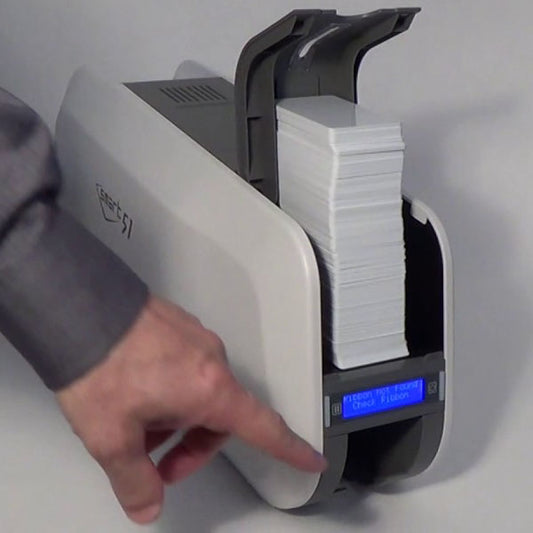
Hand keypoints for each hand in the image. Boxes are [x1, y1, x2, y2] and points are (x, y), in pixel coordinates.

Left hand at [56, 295, 326, 523]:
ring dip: (177, 417)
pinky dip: (170, 390)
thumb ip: (135, 479)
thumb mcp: (112, 436)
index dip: (291, 448)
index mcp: (208, 387)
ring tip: (137, 425)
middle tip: (158, 463)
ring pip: (201, 392)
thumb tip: (147, 502)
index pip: (263, 427)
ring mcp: (196, 340)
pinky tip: (137, 394)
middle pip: (222, 416)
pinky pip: (188, 368)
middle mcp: (211, 359)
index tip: (310, 458)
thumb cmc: (99, 360)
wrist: (79, 307)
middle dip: (193, 446)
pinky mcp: (180, 328)